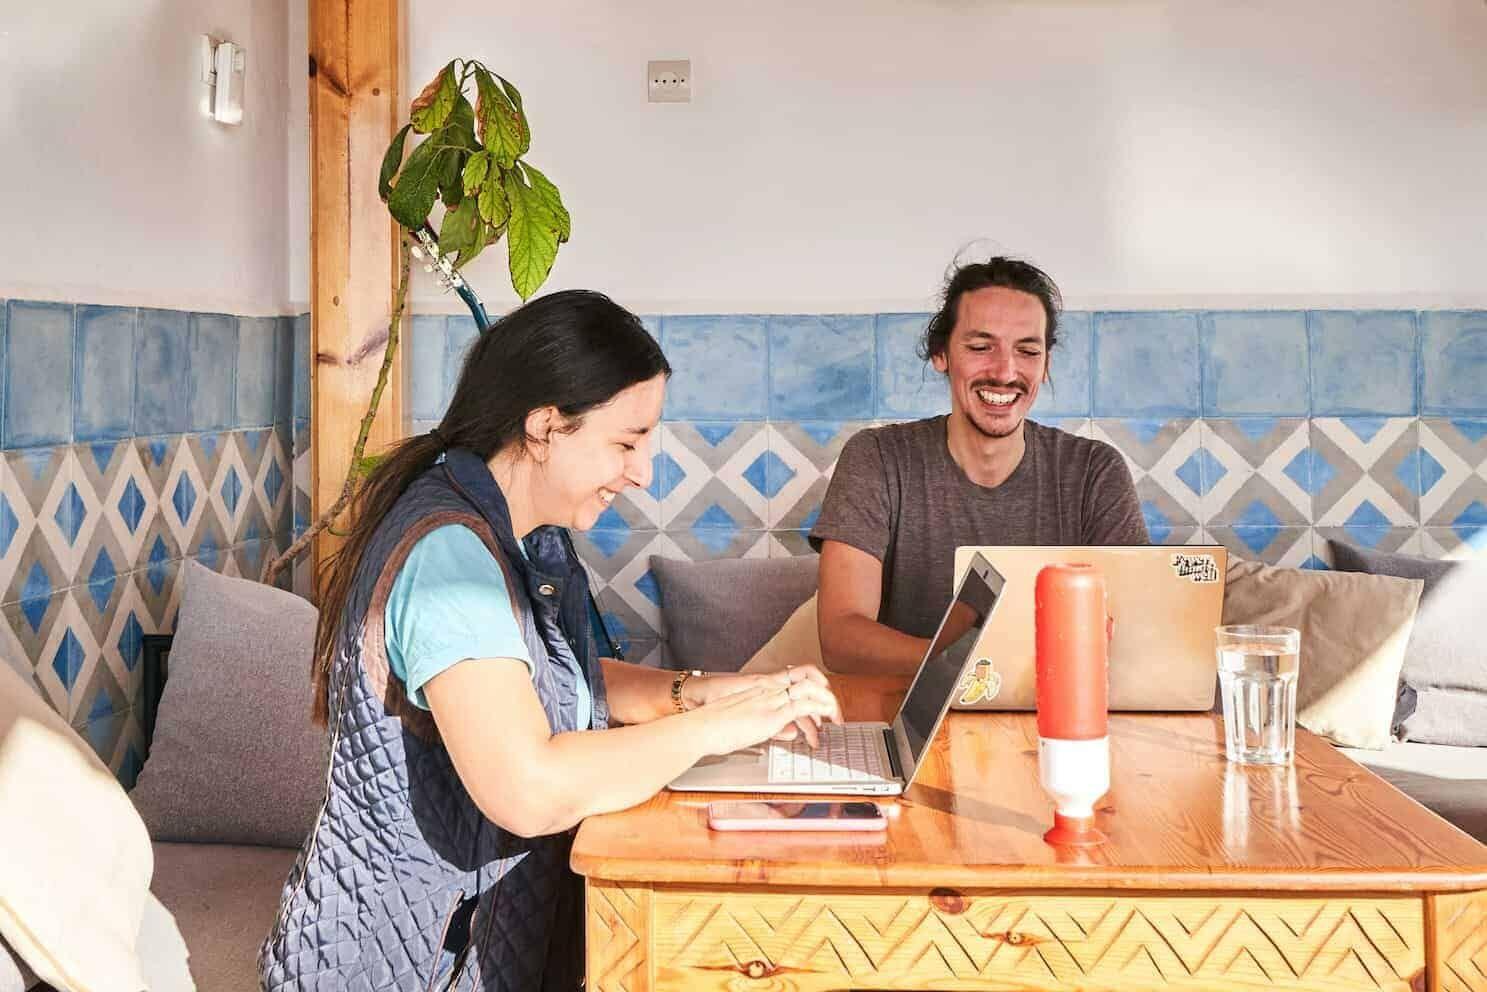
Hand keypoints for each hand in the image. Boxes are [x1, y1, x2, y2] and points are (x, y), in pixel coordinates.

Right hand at [692, 675, 841, 755]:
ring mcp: (770, 700)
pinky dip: (818, 712)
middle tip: (836, 713)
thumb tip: (791, 732)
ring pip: (810, 691)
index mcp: (762, 688)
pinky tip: (825, 721)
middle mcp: (768, 690)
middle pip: (808, 681)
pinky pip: (802, 707)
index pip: (797, 678)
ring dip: (828, 703)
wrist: (701, 727)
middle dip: (827, 695)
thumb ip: (773, 725)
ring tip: (836, 717)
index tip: (824, 702)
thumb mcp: (749, 724)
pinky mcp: (770, 715)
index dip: (815, 685)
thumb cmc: (716, 727)